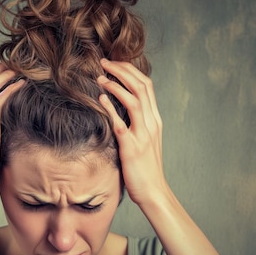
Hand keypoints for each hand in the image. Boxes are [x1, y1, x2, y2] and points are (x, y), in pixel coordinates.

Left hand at [97, 59, 168, 206]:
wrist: (154, 192)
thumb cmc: (145, 167)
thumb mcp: (145, 140)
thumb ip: (137, 122)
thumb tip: (120, 107)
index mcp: (155, 120)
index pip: (147, 85)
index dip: (130, 70)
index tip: (114, 62)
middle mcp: (151, 123)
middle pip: (141, 86)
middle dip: (122, 70)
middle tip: (104, 62)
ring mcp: (143, 135)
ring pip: (134, 100)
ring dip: (116, 85)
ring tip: (100, 77)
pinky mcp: (132, 148)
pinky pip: (121, 123)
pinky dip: (111, 108)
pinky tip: (100, 99)